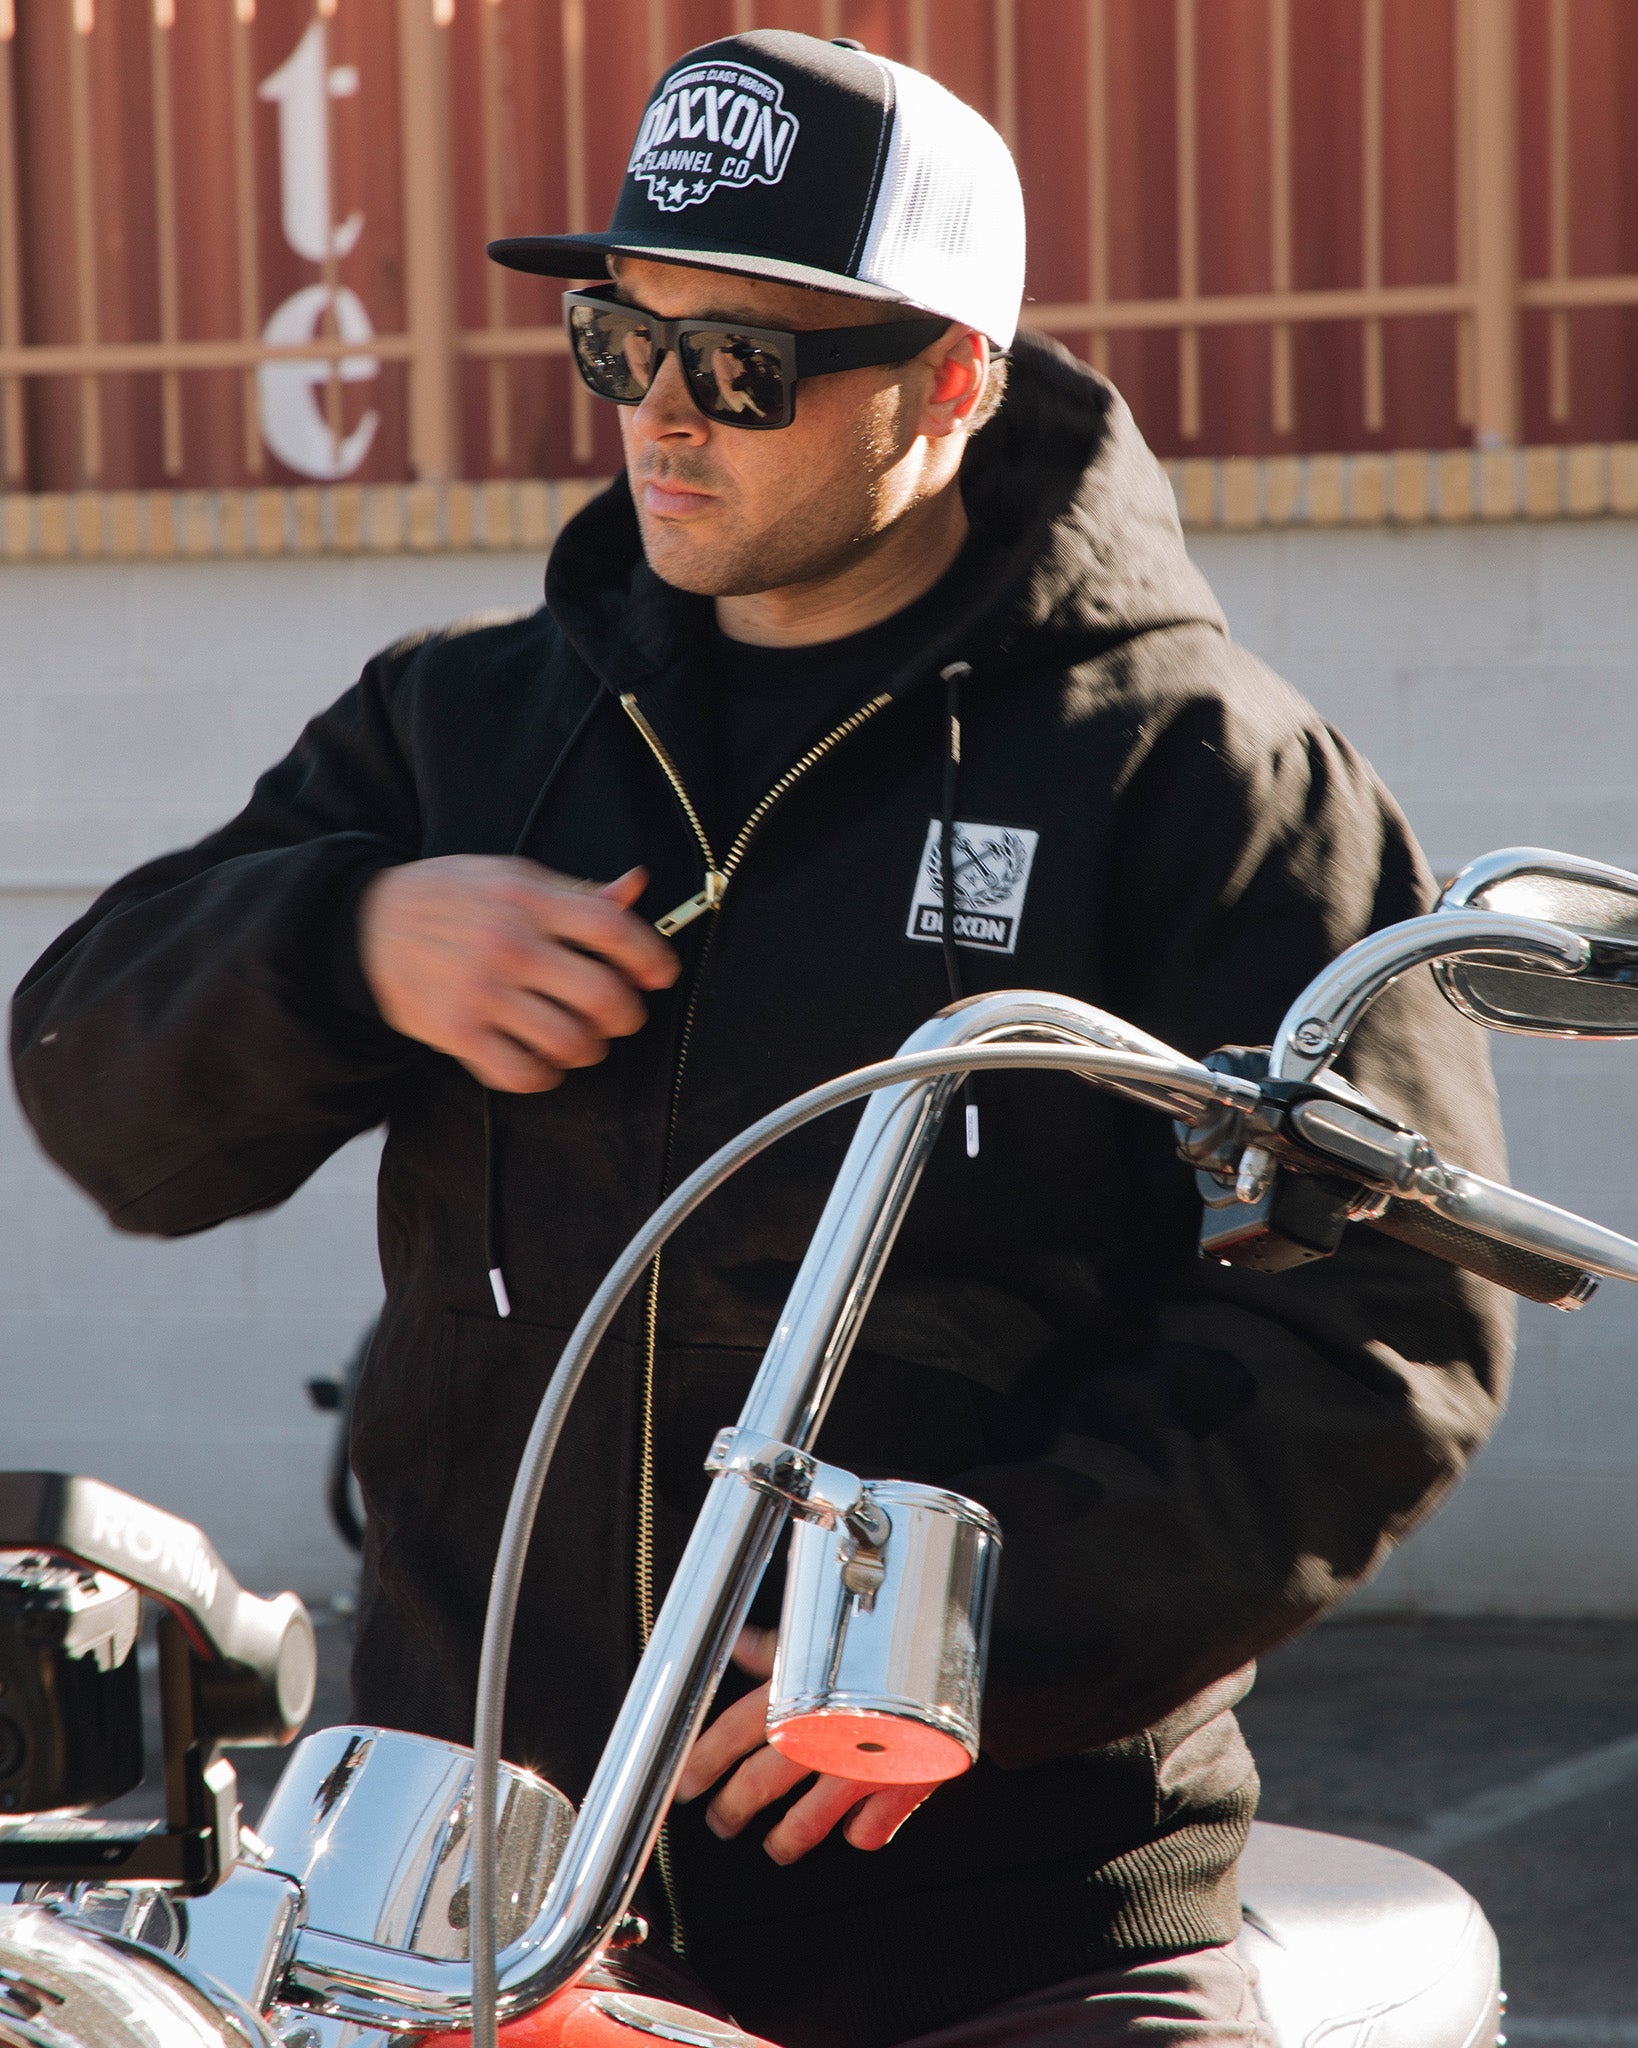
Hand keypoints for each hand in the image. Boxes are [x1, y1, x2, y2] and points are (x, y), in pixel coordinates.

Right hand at [359, 856, 678, 1092]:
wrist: (365, 925)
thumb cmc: (449, 898)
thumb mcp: (511, 876)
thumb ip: (576, 891)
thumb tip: (636, 887)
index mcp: (528, 899)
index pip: (614, 930)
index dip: (652, 956)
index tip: (660, 974)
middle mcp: (509, 945)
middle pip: (604, 996)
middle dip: (627, 1014)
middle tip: (620, 1014)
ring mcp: (482, 993)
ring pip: (571, 1042)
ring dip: (589, 1048)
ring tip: (580, 1037)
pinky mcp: (457, 1033)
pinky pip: (524, 1074)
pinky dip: (545, 1074)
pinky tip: (542, 1058)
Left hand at [673, 1628, 941, 1864]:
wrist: (955, 1656)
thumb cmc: (885, 1643)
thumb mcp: (826, 1638)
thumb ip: (779, 1652)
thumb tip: (740, 1643)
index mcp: (801, 1692)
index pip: (737, 1730)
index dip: (706, 1760)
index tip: (689, 1783)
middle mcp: (825, 1734)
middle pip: (762, 1784)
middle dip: (734, 1808)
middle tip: (722, 1820)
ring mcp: (863, 1768)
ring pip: (807, 1822)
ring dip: (785, 1839)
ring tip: (775, 1845)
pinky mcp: (902, 1790)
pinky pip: (870, 1831)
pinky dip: (858, 1834)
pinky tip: (851, 1830)